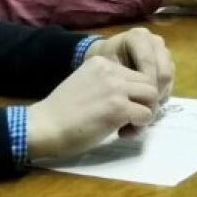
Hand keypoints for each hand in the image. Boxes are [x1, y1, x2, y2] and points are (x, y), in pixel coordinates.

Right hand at [25, 57, 159, 158]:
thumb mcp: (85, 85)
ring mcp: (115, 88)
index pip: (134, 73)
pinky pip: (146, 115)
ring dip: (146, 113)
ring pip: (152, 96)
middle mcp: (111, 71)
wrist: (44, 126)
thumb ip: (106, 85)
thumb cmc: (61, 112)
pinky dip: (140, 127)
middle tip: (131, 119)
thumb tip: (131, 98)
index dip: (134, 93)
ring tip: (129, 126)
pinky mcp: (118, 108)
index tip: (123, 108)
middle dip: (146, 102)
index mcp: (101, 63)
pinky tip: (123, 133)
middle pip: (148, 83)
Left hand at [90, 27, 173, 103]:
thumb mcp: (106, 68)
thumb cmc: (104, 62)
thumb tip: (132, 99)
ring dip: (160, 94)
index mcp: (138, 36)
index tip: (137, 103)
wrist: (107, 56)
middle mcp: (154, 40)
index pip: (148, 62)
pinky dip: (162, 93)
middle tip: (144, 109)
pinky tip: (149, 102)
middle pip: (164, 71)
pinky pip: (171, 80)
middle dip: (155, 92)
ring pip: (169, 77)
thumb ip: (120, 79)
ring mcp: (163, 50)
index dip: (145, 84)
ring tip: (145, 107)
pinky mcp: (168, 61)